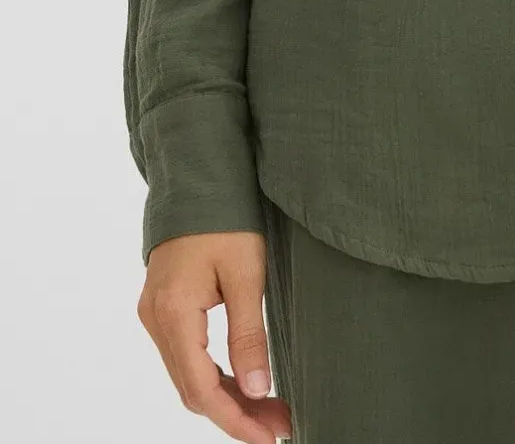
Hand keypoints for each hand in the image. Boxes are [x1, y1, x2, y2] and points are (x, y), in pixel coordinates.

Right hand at [136, 230, 291, 440]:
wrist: (197, 175)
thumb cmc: (225, 217)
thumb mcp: (246, 274)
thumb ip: (249, 334)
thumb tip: (259, 389)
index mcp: (173, 314)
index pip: (201, 389)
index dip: (235, 420)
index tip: (269, 436)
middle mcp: (156, 320)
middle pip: (192, 389)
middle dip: (235, 412)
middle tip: (279, 422)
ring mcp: (155, 314)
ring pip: (188, 374)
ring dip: (227, 395)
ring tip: (270, 406)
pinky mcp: (164, 307)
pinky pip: (186, 355)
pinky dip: (214, 373)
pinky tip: (244, 378)